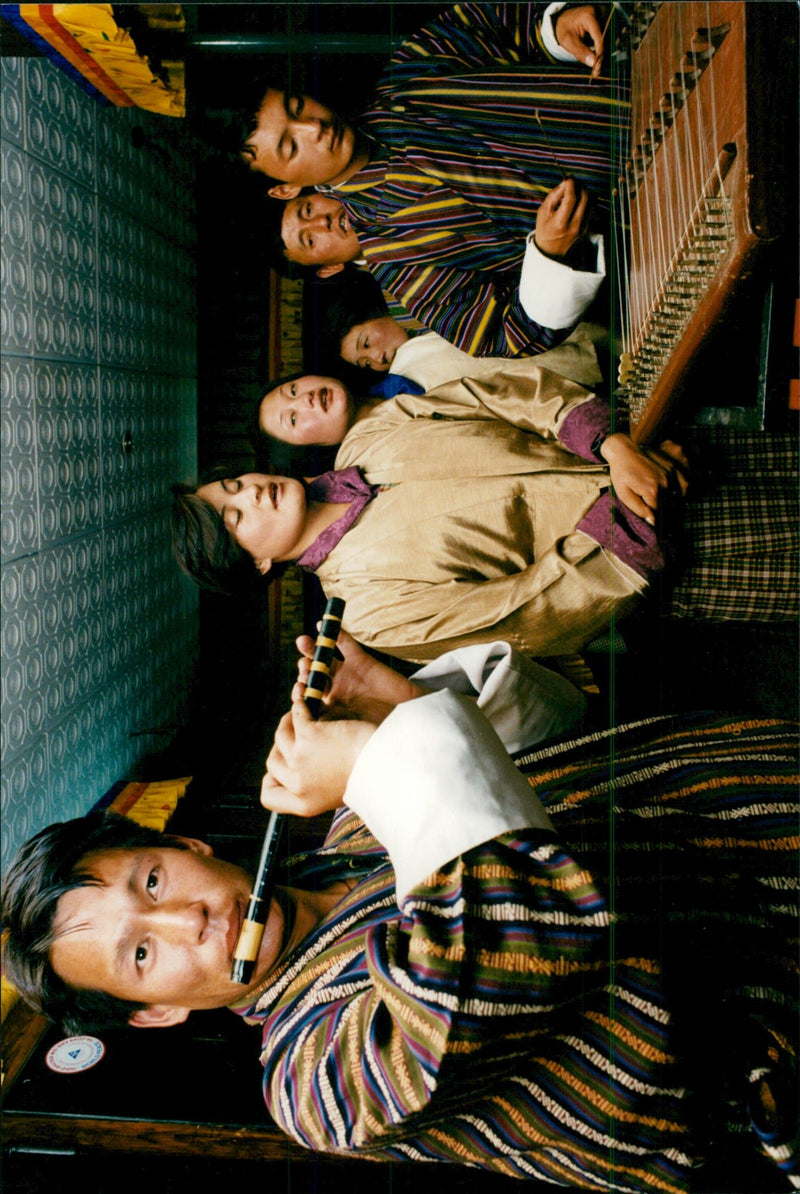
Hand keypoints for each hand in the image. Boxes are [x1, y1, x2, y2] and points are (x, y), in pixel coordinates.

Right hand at [261, 697, 375, 815]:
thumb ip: (314, 787)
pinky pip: (296, 715)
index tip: (283, 768)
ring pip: (281, 736)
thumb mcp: (335, 792)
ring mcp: (300, 760)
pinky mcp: (309, 736)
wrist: (386, 763)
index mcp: (304, 805)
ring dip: (288, 721)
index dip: (271, 780)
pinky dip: (300, 703)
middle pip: (272, 762)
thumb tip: (293, 771)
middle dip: (281, 746)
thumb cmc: (368, 775)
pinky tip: (304, 696)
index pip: (268, 797)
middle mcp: (298, 786)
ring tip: (300, 713)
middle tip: (293, 733)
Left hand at [293, 627, 423, 723]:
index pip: (307, 698)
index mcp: (329, 709)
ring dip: (312, 648)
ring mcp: (347, 674)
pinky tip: (321, 625)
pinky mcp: (361, 661)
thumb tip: (302, 720)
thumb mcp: (346, 732)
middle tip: (304, 667)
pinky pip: (345, 644)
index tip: (299, 690)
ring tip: (303, 643)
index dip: (300, 691)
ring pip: (324, 657)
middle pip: (313, 675)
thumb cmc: (377, 732)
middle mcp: (335, 690)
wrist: (408, 721)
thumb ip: (324, 723)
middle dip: (306, 669)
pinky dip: (334, 633)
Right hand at [534, 179, 590, 258]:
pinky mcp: (587, 228)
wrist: (550, 251)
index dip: (571, 185)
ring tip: (576, 190)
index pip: (571, 198)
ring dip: (585, 192)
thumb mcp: (543, 212)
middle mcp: (574, 225)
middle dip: (580, 186)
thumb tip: (566, 182)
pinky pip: (591, 209)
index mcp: (560, 222)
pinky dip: (587, 201)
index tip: (569, 178)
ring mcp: (582, 227)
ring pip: (591, 202)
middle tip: (574, 182)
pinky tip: (578, 200)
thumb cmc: (544, 230)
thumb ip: (554, 196)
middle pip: (585, 198)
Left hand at [554, 5, 604, 77]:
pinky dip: (600, 51)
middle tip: (596, 71)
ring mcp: (601, 19)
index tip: (596, 66)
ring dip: (601, 55)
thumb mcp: (567, 41)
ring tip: (596, 70)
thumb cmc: (564, 28)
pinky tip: (596, 62)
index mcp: (589, 16)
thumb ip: (580, 51)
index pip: (599, 36)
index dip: (599, 52)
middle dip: (600, 56)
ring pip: (606, 40)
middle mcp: (598, 15)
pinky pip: (604, 39)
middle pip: (604, 39)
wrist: (564, 19)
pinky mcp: (602, 24)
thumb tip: (593, 63)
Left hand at [600, 434, 688, 523]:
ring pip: (679, 496)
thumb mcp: (624, 494)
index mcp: (652, 491)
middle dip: (665, 512)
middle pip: (670, 506)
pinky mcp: (673, 468)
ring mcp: (671, 474)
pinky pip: (684, 484)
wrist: (624, 450)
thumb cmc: (622, 473)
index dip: (656, 519)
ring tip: (666, 505)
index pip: (660, 514)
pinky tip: (673, 494)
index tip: (655, 524)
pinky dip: (681, 491)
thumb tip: (653, 521)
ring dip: (674, 503)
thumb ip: (639, 509)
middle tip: (660, 517)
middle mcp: (665, 483)